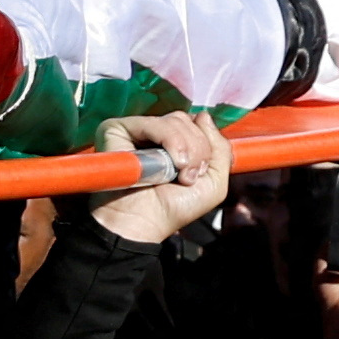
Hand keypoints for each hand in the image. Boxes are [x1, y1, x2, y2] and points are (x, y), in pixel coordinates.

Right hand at [88, 105, 234, 247]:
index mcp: (174, 142)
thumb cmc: (173, 208)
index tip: (199, 172)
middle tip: (188, 177)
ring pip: (176, 119)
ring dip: (186, 148)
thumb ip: (221, 148)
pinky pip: (154, 122)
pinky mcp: (118, 129)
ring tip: (178, 174)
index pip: (198, 123)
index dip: (205, 144)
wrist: (144, 222)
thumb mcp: (214, 181)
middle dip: (198, 149)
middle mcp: (155, 133)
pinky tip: (166, 165)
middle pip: (188, 120)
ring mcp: (137, 130)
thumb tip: (204, 116)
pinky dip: (169, 141)